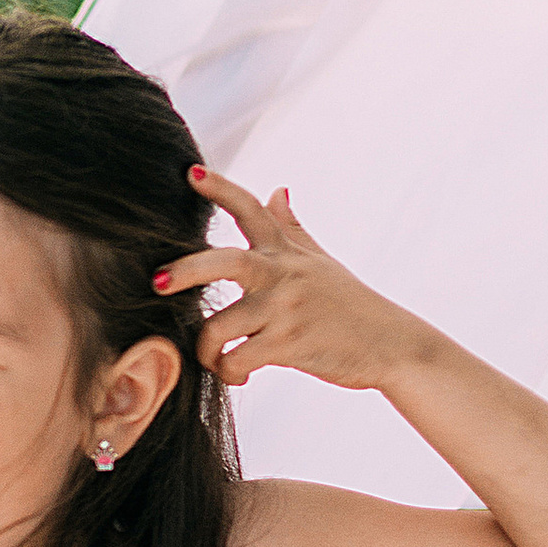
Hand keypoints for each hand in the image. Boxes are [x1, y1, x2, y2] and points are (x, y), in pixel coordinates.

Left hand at [160, 167, 433, 396]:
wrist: (393, 346)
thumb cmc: (350, 305)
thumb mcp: (320, 261)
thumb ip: (291, 228)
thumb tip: (276, 190)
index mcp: (287, 252)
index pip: (250, 209)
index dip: (219, 189)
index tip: (189, 172)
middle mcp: (284, 274)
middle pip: (225, 262)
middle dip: (184, 271)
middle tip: (154, 282)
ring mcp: (287, 309)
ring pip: (220, 325)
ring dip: (206, 349)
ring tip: (214, 359)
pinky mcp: (290, 344)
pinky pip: (238, 359)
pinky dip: (229, 372)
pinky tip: (239, 375)